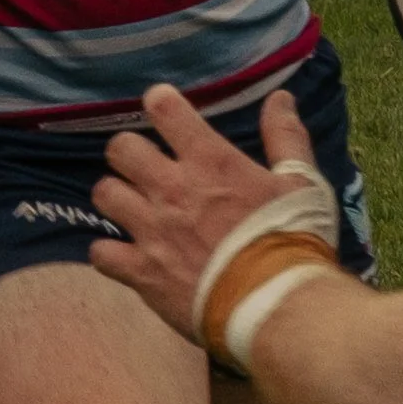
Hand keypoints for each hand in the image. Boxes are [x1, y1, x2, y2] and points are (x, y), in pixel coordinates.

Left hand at [90, 83, 318, 341]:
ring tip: (133, 208)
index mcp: (210, 161)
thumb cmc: (293, 240)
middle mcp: (172, 188)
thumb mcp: (301, 184)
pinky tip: (126, 256)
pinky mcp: (141, 271)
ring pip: (104, 194)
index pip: (164, 108)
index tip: (165, 110)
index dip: (160, 103)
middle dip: (130, 153)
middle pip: (121, 148)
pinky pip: (101, 253)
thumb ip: (286, 138)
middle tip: (146, 168)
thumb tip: (280, 98)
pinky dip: (110, 253)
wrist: (277, 305)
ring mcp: (151, 230)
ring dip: (117, 198)